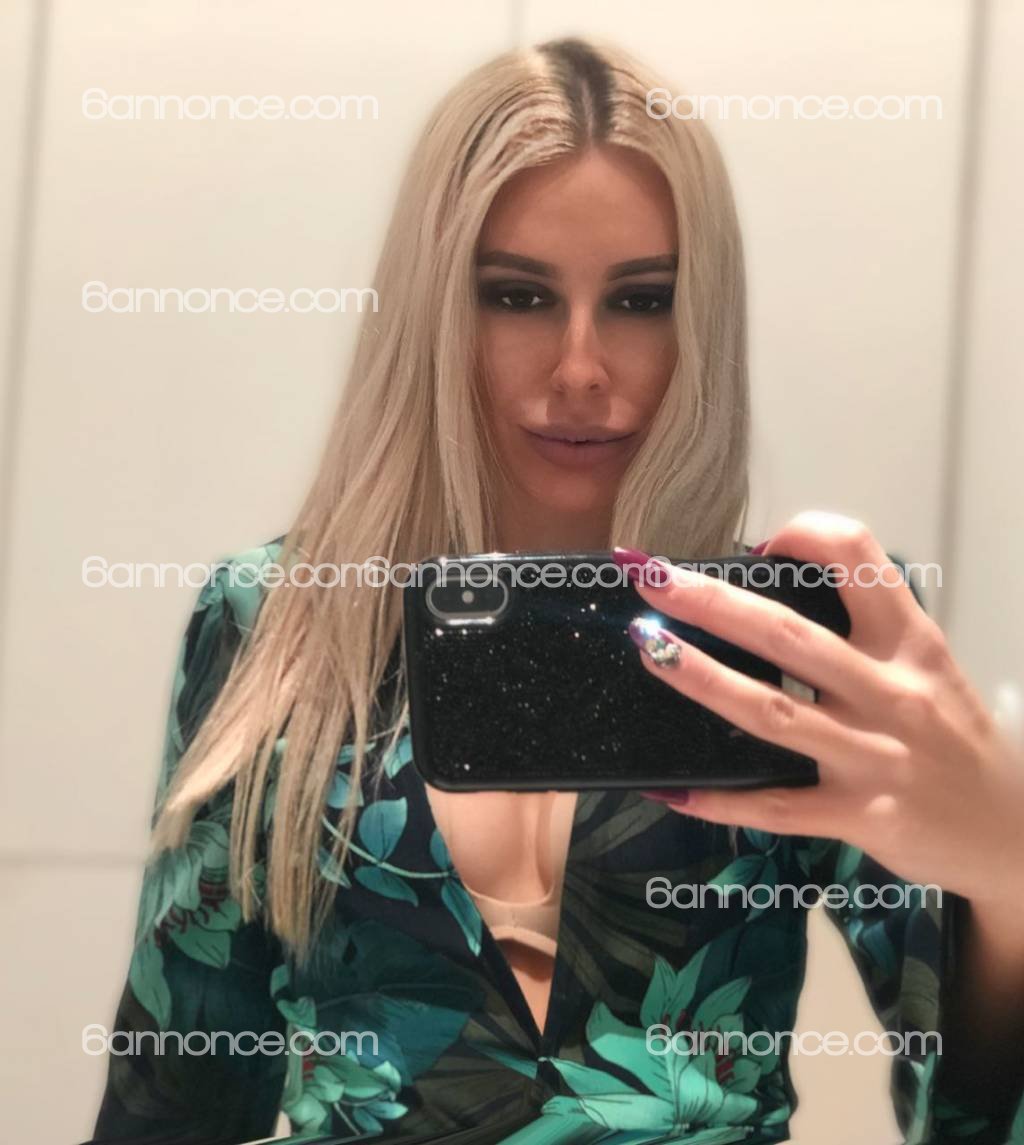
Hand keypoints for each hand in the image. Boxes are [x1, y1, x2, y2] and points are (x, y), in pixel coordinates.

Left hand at [616, 511, 1023, 907]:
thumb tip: (760, 604)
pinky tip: (671, 788)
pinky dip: (719, 799)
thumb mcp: (926, 668)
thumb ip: (861, 635)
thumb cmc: (953, 737)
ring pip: (771, 712)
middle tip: (651, 578)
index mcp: (910, 643)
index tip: (756, 546)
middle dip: (711, 602)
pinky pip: (776, 807)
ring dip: (701, 678)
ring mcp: (874, 757)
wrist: (1010, 831)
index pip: (859, 559)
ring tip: (650, 651)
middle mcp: (892, 692)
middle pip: (788, 633)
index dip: (804, 536)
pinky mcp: (860, 816)